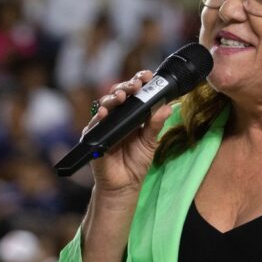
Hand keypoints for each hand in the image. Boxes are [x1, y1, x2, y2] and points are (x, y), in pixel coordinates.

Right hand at [85, 71, 173, 194]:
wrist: (124, 185)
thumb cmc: (136, 163)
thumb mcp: (150, 142)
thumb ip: (156, 124)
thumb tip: (168, 107)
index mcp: (132, 114)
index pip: (134, 92)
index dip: (138, 81)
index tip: (146, 76)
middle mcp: (117, 116)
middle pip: (118, 93)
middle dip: (126, 85)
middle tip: (135, 85)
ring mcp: (104, 124)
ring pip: (105, 104)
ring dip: (113, 97)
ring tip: (122, 96)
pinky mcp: (93, 136)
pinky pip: (94, 124)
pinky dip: (98, 117)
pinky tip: (104, 112)